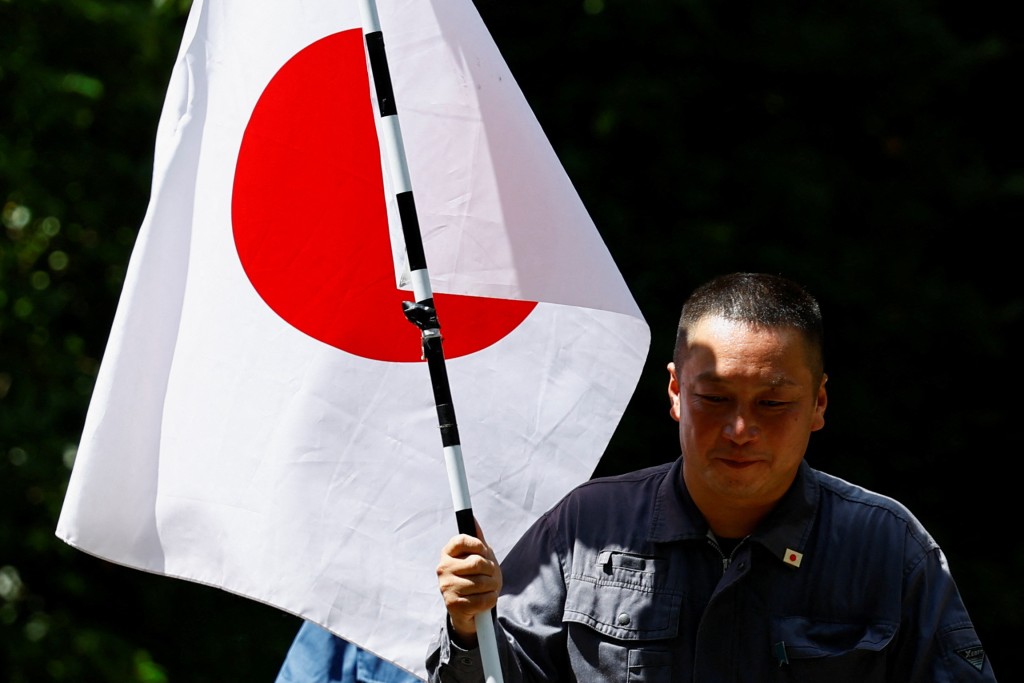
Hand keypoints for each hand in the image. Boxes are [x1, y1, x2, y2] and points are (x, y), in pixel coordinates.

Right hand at [436, 523, 501, 646]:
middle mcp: (443, 568)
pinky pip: (483, 599)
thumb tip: (472, 519)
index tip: (484, 552)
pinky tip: (487, 598)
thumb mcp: (477, 557)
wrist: (470, 610)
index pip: (462, 540)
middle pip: (477, 562)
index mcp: (447, 553)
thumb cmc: (476, 578)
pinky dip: (491, 599)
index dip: (478, 545)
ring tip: (490, 587)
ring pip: (482, 582)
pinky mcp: (453, 605)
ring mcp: (446, 587)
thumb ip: (477, 540)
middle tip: (492, 574)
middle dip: (491, 569)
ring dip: (493, 586)